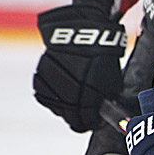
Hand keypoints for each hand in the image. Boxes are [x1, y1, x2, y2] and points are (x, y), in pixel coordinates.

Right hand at [33, 5, 126, 131]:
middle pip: (71, 113)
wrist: (83, 29)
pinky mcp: (41, 72)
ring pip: (56, 105)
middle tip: (81, 124)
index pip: (88, 114)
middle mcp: (72, 81)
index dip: (90, 123)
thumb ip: (107, 97)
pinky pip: (44, 94)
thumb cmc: (102, 54)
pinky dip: (52, 98)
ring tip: (71, 110)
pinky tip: (60, 98)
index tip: (92, 125)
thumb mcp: (112, 76)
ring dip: (64, 110)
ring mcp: (55, 78)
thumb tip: (102, 116)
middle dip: (77, 120)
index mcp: (92, 83)